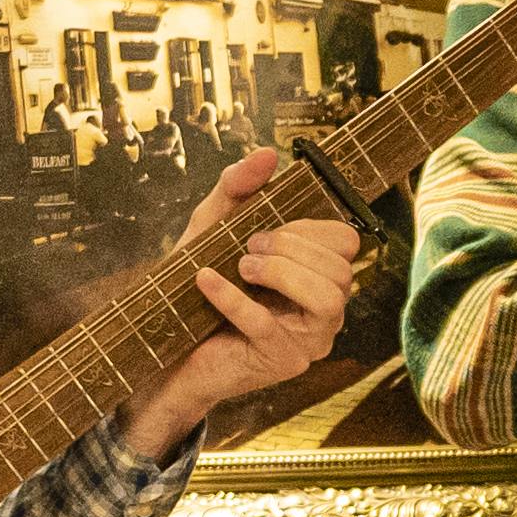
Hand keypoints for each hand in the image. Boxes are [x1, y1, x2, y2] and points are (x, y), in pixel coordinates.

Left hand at [133, 157, 366, 459]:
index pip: (347, 242)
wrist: (169, 347)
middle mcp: (324, 311)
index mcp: (319, 276)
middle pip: (342, 269)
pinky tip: (206, 280)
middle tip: (248, 248)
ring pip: (328, 299)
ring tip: (241, 267)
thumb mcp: (215, 225)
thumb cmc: (199, 287)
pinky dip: (232, 297)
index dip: (311, 227)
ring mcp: (309, 341)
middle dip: (292, 247)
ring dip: (281, 272)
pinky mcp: (282, 363)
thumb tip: (269, 154)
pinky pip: (267, 325)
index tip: (270, 228)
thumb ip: (238, 186)